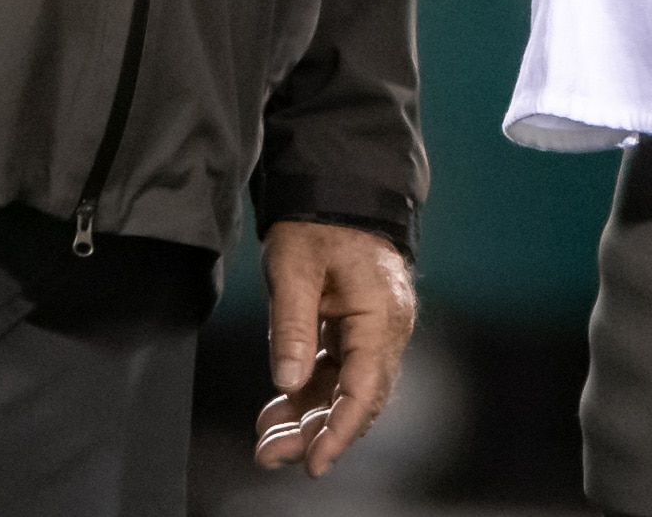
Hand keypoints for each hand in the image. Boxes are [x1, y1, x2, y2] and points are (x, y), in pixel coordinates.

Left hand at [253, 220, 417, 476]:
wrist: (334, 190)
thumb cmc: (317, 223)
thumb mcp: (293, 267)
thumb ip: (292, 326)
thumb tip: (288, 383)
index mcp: (380, 315)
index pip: (365, 388)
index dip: (340, 430)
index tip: (314, 462)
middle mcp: (384, 331)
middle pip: (355, 398)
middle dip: (316, 433)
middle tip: (271, 456)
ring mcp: (370, 333)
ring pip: (343, 391)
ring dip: (308, 420)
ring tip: (267, 444)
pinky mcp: (352, 331)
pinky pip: (333, 374)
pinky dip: (305, 396)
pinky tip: (276, 414)